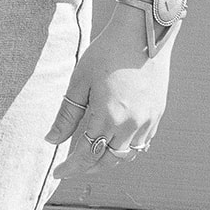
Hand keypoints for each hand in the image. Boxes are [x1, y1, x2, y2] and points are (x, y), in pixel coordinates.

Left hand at [46, 5, 172, 179]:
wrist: (143, 35)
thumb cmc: (106, 53)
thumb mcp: (79, 81)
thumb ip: (67, 114)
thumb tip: (51, 140)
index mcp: (108, 117)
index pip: (86, 154)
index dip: (71, 167)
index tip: (57, 173)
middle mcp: (131, 125)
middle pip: (108, 160)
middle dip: (88, 167)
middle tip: (71, 165)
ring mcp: (147, 122)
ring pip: (127, 155)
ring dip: (108, 159)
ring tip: (90, 153)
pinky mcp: (157, 115)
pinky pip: (142, 143)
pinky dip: (127, 148)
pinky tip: (115, 141)